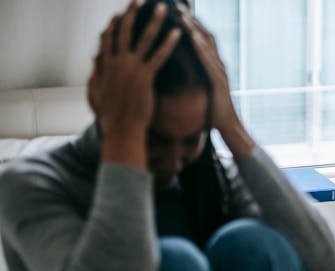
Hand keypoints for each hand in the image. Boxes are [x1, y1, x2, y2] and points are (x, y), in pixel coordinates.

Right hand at [89, 0, 180, 137]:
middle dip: (131, 14)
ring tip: (163, 8)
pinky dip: (168, 43)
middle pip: (124, 32)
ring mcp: (130, 69)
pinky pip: (159, 56)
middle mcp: (116, 63)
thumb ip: (96, 77)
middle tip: (137, 0)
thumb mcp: (96, 93)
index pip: (108, 40)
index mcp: (105, 66)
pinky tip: (177, 33)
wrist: (121, 130)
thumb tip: (94, 67)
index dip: (114, 26)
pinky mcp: (144, 77)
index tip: (118, 14)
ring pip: (143, 39)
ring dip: (154, 21)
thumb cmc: (111, 117)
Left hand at [177, 4, 254, 157]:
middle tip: (176, 6)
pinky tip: (191, 37)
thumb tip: (179, 72)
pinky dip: (200, 47)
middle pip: (204, 35)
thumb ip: (193, 77)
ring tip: (181, 15)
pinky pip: (208, 60)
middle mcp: (218, 64)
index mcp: (212, 66)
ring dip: (194, 29)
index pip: (200, 39)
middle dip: (191, 20)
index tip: (175, 12)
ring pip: (206, 44)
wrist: (227, 126)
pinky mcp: (218, 81)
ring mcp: (219, 71)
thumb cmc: (212, 110)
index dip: (189, 24)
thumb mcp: (200, 90)